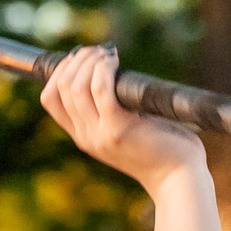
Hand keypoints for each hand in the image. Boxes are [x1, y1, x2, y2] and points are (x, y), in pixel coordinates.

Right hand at [37, 44, 206, 196]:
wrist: (179, 179)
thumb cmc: (163, 150)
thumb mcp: (127, 131)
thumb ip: (113, 112)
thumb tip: (111, 72)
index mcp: (84, 137)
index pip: (50, 99)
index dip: (60, 72)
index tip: (82, 58)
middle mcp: (86, 137)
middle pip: (61, 88)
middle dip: (77, 61)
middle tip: (99, 51)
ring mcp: (100, 134)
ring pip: (75, 86)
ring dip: (90, 61)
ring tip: (108, 54)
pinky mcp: (119, 129)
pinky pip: (100, 89)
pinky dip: (104, 69)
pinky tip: (115, 61)